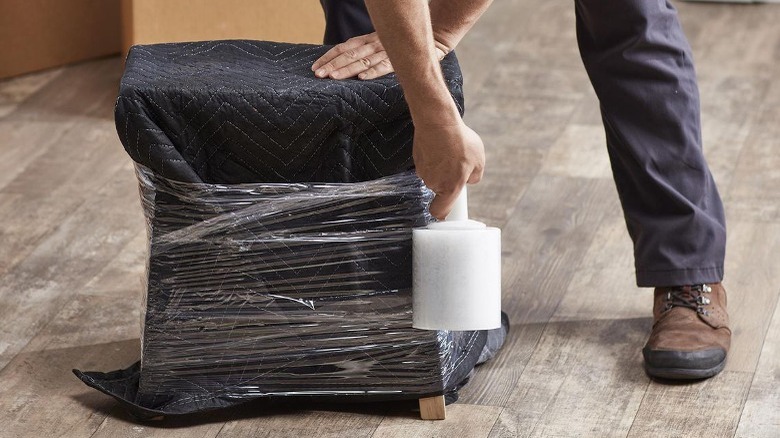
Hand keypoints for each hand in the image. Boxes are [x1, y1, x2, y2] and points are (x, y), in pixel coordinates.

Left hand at [312, 32, 447, 79]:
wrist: (434, 37)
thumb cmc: (403, 43)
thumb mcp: (381, 43)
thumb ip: (366, 51)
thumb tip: (346, 63)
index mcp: (369, 40)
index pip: (344, 47)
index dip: (329, 56)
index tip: (315, 67)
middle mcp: (375, 44)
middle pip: (349, 54)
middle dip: (332, 65)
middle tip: (317, 74)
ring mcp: (388, 51)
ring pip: (363, 60)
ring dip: (347, 69)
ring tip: (332, 77)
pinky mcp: (401, 60)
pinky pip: (385, 66)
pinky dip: (373, 71)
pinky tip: (361, 77)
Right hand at [413, 122, 484, 219]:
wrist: (438, 122)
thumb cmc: (460, 142)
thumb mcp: (479, 160)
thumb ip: (475, 176)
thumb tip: (469, 180)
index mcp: (450, 188)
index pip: (440, 211)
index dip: (442, 214)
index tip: (445, 212)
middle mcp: (434, 183)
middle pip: (440, 190)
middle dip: (448, 181)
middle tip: (457, 166)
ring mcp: (423, 172)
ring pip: (433, 176)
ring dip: (441, 169)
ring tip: (450, 152)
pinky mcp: (417, 160)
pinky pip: (427, 165)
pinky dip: (433, 159)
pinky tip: (440, 146)